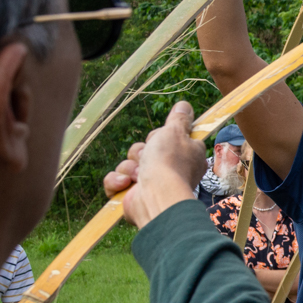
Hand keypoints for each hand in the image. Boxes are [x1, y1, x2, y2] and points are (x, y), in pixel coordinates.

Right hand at [105, 101, 204, 227]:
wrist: (156, 196)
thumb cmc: (169, 161)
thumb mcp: (176, 132)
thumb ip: (179, 119)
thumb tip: (185, 106)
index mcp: (186, 156)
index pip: (168, 138)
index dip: (161, 135)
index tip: (164, 136)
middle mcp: (170, 171)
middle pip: (145, 149)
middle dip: (142, 151)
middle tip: (150, 156)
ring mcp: (151, 185)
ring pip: (129, 164)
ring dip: (130, 167)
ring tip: (139, 175)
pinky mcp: (132, 196)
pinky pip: (115, 181)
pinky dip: (116, 182)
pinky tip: (125, 185)